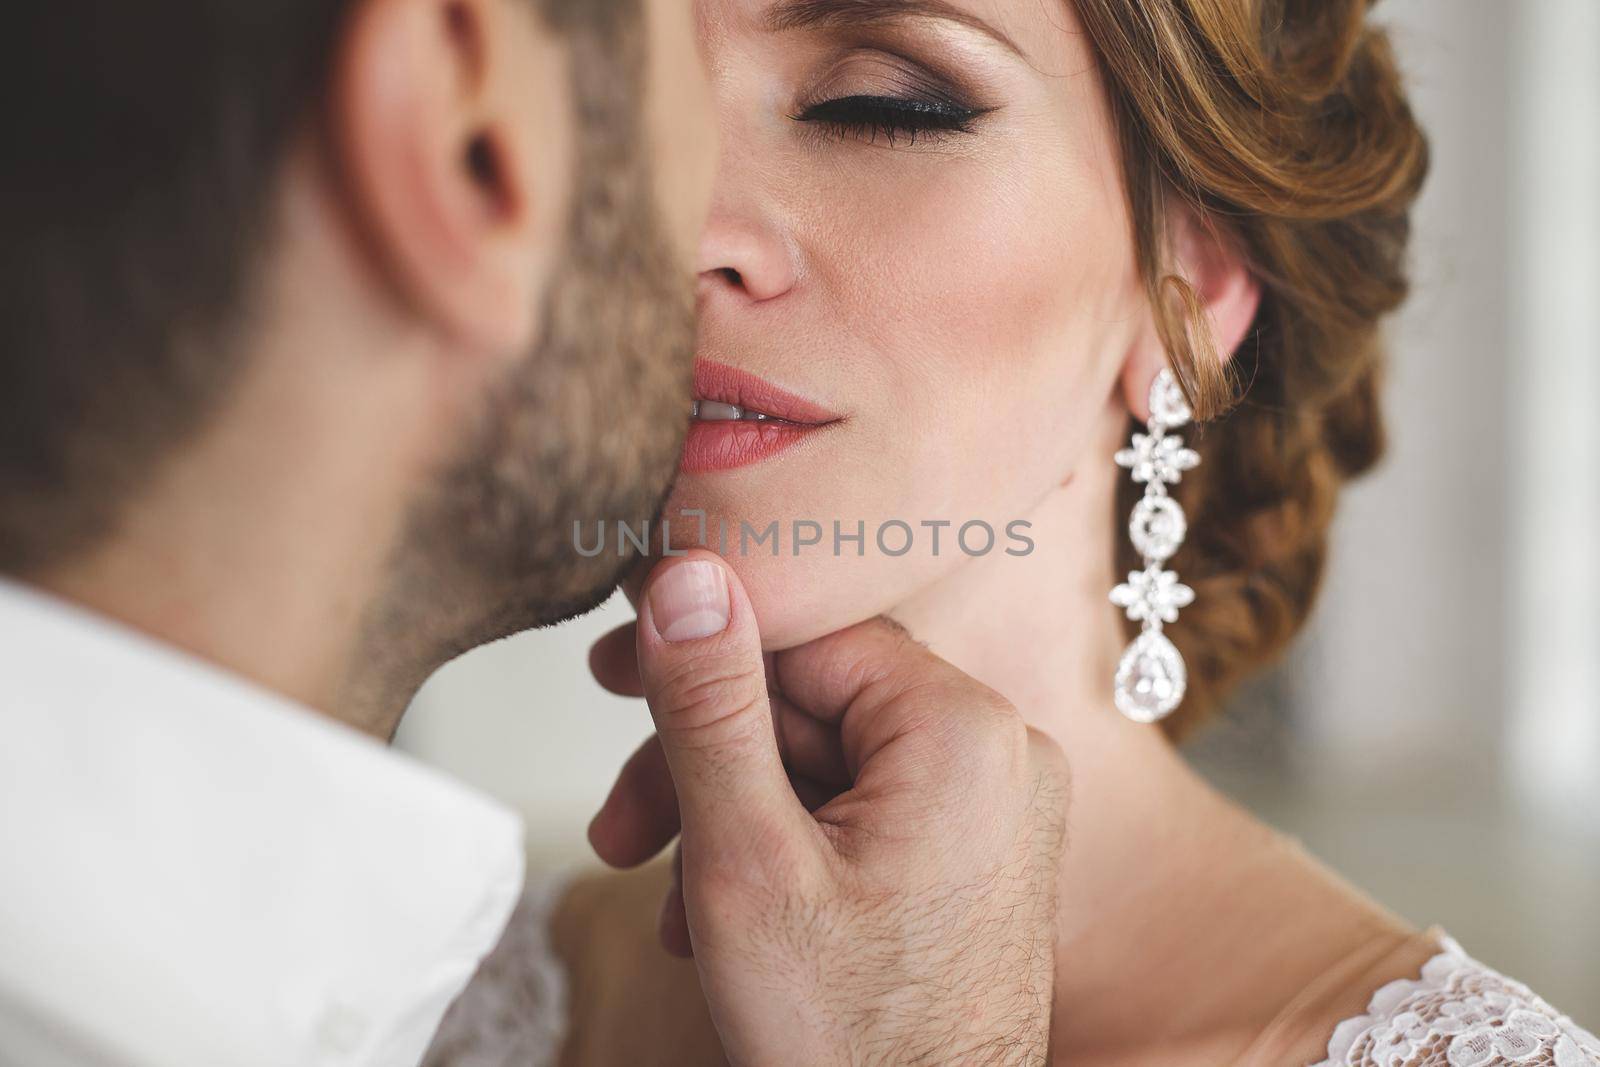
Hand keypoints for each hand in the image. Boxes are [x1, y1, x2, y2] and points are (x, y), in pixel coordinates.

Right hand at [587, 550, 1070, 1065]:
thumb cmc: (851, 1041)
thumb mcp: (746, 858)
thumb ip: (712, 705)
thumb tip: (688, 573)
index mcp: (962, 730)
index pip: (807, 633)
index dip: (700, 649)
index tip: (613, 666)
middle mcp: (1000, 752)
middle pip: (810, 704)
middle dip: (702, 765)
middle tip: (622, 824)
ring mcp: (992, 808)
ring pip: (824, 763)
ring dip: (729, 819)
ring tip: (672, 898)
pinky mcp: (972, 855)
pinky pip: (860, 811)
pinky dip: (783, 850)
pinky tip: (725, 916)